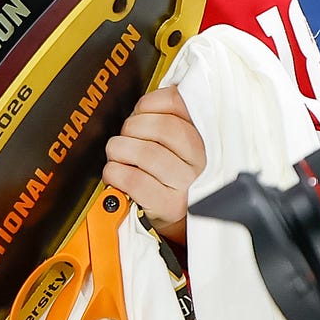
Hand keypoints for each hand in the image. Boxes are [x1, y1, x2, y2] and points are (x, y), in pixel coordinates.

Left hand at [102, 86, 205, 243]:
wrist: (180, 218)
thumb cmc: (171, 173)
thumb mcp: (179, 143)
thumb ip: (168, 117)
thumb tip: (145, 101)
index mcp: (204, 137)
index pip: (177, 103)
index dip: (149, 103)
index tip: (140, 113)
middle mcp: (201, 160)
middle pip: (161, 127)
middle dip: (132, 127)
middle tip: (127, 137)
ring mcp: (186, 184)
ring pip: (145, 152)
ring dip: (119, 149)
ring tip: (118, 155)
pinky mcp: (168, 205)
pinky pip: (133, 179)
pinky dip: (115, 172)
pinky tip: (116, 173)